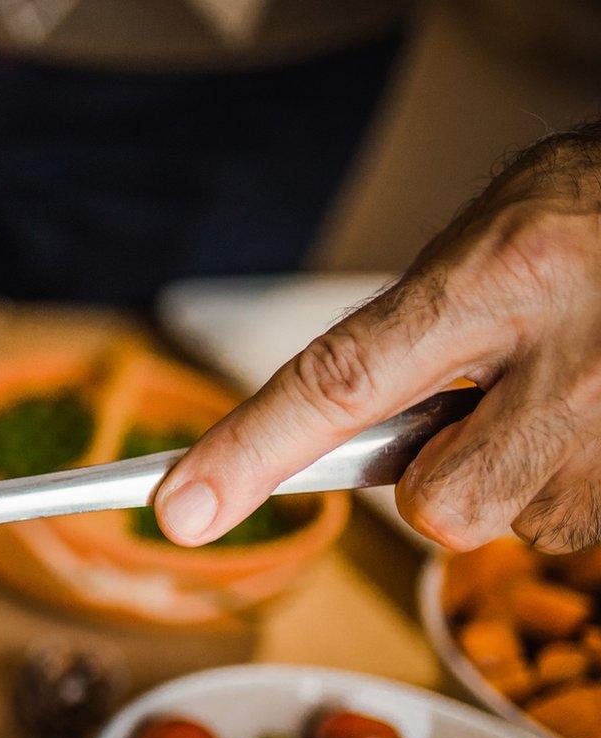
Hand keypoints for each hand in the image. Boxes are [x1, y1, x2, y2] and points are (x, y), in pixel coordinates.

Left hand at [156, 125, 600, 553]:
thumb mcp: (493, 238)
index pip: (342, 382)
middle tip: (487, 404)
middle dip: (442, 480)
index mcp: (501, 279)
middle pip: (441, 507)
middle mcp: (571, 364)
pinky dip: (581, 479)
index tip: (178, 512)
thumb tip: (329, 436)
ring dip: (526, 473)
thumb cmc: (593, 211)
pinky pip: (582, 525)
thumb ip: (412, 333)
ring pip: (519, 523)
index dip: (250, 455)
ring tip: (577, 383)